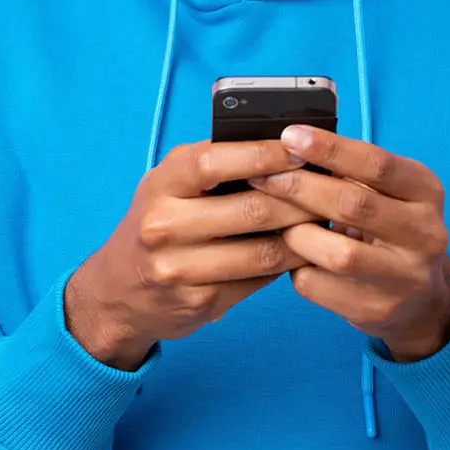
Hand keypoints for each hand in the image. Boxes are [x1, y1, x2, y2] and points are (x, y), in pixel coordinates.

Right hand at [65, 139, 323, 369]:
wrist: (118, 290)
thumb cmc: (159, 223)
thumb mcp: (170, 185)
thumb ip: (215, 165)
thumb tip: (285, 147)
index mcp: (162, 184)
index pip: (217, 161)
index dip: (266, 154)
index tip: (304, 150)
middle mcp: (164, 225)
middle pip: (252, 209)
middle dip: (301, 200)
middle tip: (332, 191)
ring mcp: (179, 269)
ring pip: (263, 251)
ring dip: (304, 237)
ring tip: (327, 222)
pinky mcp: (199, 302)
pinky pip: (258, 281)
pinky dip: (288, 265)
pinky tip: (304, 252)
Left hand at [250, 125, 449, 362]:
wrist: (422, 298)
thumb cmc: (390, 229)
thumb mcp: (388, 193)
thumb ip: (351, 172)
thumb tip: (292, 147)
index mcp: (426, 192)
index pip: (377, 164)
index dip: (331, 148)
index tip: (291, 137)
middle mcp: (425, 234)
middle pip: (354, 205)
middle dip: (301, 188)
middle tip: (263, 176)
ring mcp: (404, 277)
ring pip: (338, 253)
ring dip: (298, 234)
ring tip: (278, 222)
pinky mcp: (378, 309)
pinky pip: (320, 286)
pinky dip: (296, 268)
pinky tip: (291, 257)